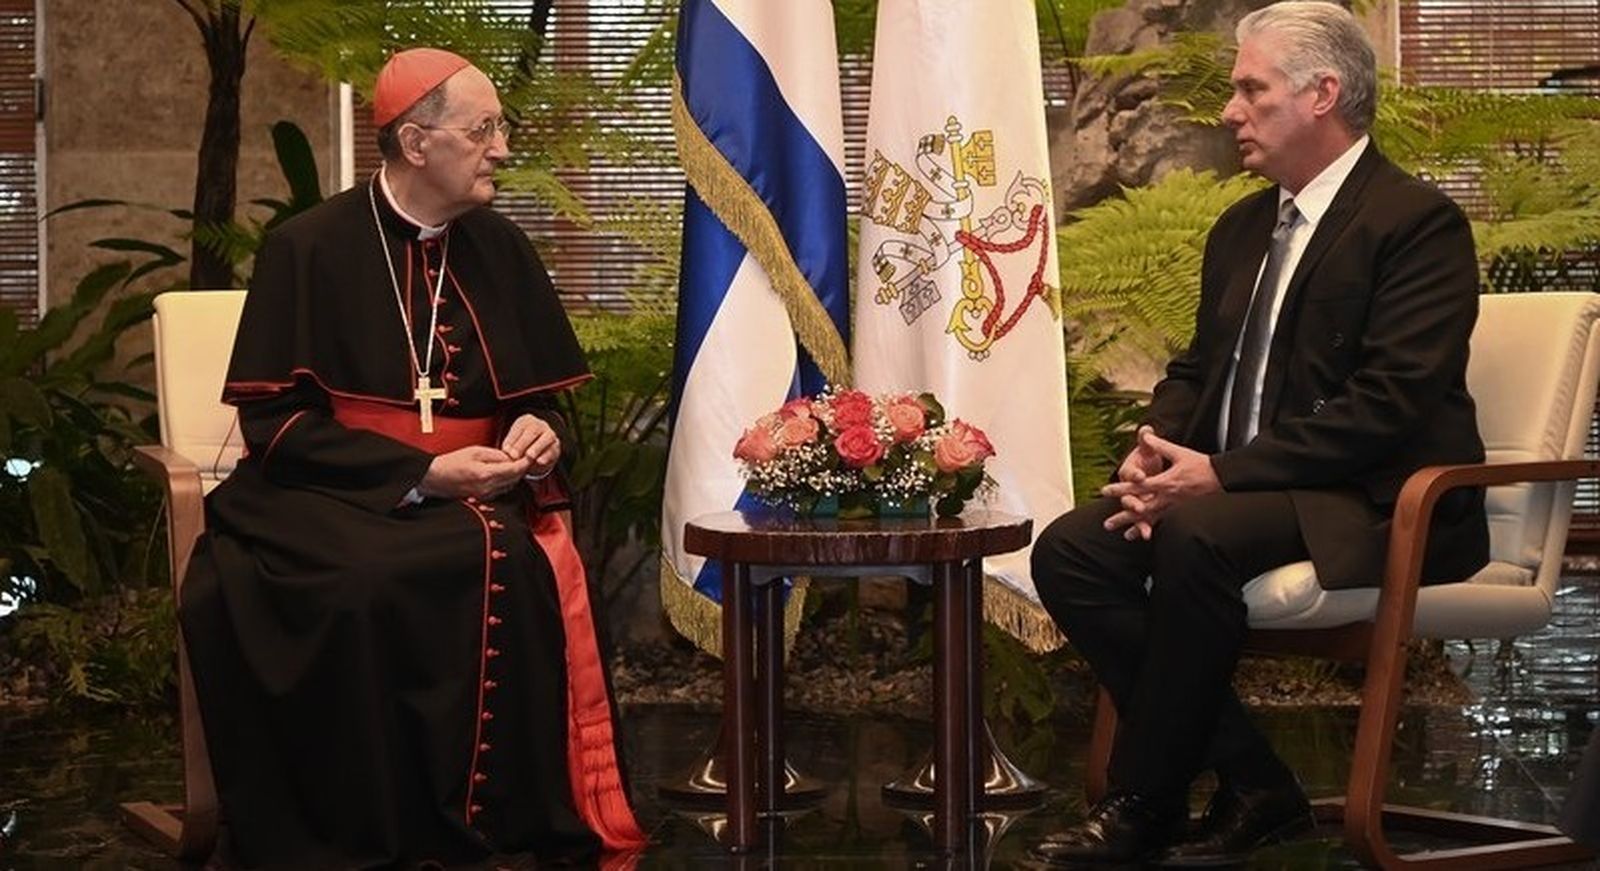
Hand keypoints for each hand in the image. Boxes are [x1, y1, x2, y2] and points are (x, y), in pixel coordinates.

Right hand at [419, 445, 533, 499]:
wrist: (435, 477)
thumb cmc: (451, 463)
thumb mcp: (475, 451)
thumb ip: (495, 454)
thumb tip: (510, 457)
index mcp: (486, 474)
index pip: (514, 470)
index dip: (524, 463)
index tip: (529, 456)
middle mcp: (487, 488)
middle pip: (514, 479)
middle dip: (521, 469)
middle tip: (524, 458)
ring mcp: (485, 495)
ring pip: (509, 486)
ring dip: (513, 476)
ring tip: (512, 464)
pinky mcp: (482, 498)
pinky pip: (500, 490)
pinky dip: (505, 482)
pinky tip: (502, 473)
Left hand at [500, 414, 560, 476]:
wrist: (536, 455)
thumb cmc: (520, 448)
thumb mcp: (512, 444)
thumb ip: (509, 447)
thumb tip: (507, 451)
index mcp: (526, 421)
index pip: (520, 427)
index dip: (512, 439)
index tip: (506, 451)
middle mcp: (540, 424)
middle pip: (533, 431)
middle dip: (523, 444)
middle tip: (515, 456)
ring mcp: (550, 434)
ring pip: (546, 438)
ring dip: (537, 448)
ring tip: (529, 456)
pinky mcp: (556, 446)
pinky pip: (553, 449)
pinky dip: (546, 456)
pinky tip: (540, 461)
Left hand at [1100, 429, 1221, 539]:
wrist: (1223, 478)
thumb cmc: (1201, 465)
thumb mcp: (1179, 452)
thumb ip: (1159, 445)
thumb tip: (1145, 434)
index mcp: (1165, 482)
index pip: (1138, 487)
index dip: (1121, 489)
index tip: (1105, 491)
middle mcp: (1168, 497)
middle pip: (1141, 509)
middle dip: (1123, 516)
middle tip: (1107, 524)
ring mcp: (1174, 507)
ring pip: (1152, 519)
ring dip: (1136, 526)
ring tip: (1123, 535)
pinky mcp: (1180, 511)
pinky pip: (1164, 521)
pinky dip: (1152, 527)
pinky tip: (1143, 535)